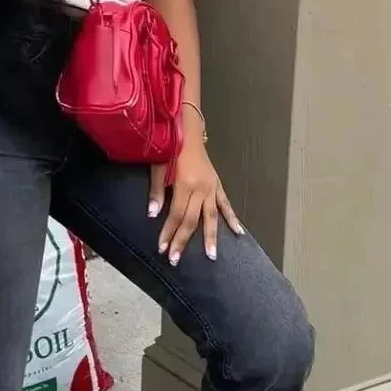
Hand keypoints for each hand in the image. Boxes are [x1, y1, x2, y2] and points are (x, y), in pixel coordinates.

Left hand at [148, 141, 243, 265]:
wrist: (188, 130)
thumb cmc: (170, 147)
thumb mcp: (158, 166)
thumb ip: (157, 191)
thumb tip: (152, 215)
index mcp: (185, 184)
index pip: (176, 215)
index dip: (169, 233)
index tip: (162, 249)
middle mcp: (201, 189)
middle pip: (192, 221)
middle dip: (183, 241)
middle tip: (176, 260)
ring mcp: (212, 187)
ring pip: (212, 217)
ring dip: (211, 237)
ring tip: (212, 256)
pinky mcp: (218, 185)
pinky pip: (225, 204)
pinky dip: (232, 218)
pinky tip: (238, 233)